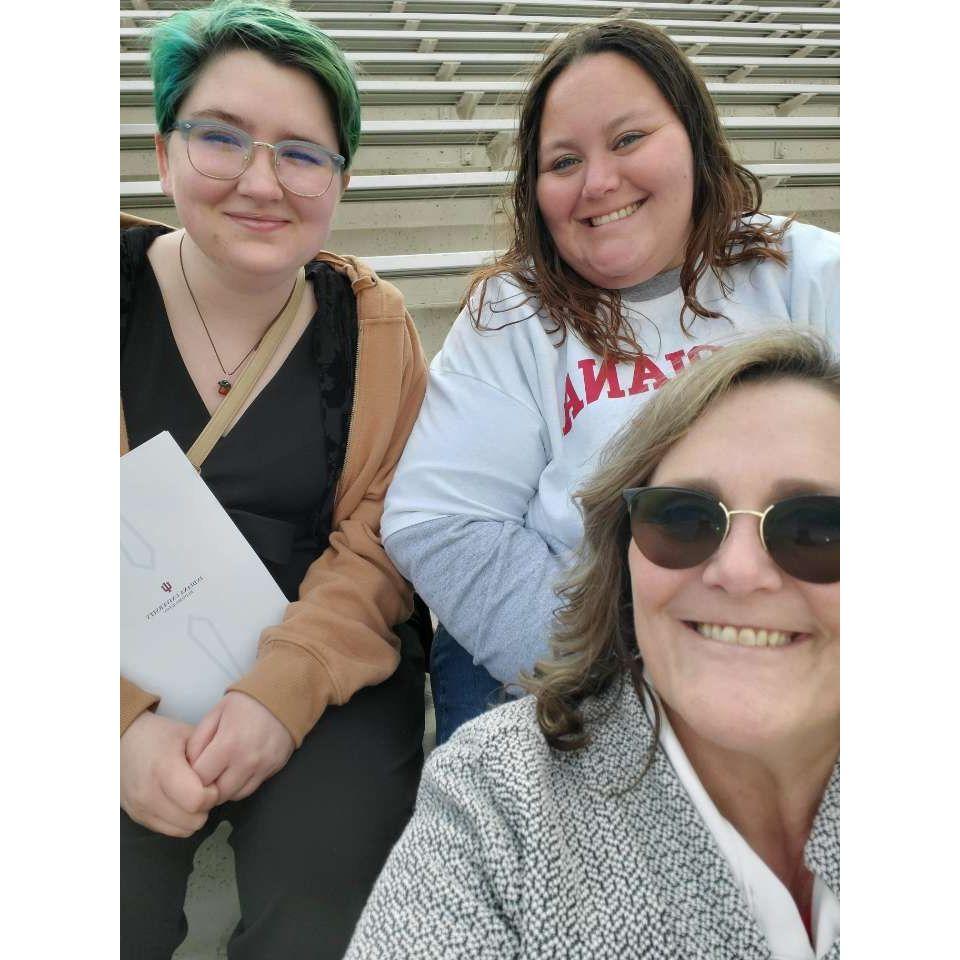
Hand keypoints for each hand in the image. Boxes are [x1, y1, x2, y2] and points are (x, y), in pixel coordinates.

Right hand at [120, 711, 219, 836]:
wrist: (122, 742)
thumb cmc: (159, 736)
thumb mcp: (188, 735)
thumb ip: (208, 754)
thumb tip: (225, 776)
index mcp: (163, 768)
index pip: (198, 800)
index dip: (212, 792)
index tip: (211, 780)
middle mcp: (148, 793)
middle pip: (193, 820)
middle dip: (205, 805)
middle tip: (203, 787)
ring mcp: (140, 808)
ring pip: (183, 830)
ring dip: (193, 815)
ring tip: (190, 793)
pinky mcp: (137, 817)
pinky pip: (170, 831)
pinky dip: (180, 820)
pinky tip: (178, 801)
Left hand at [186, 691, 294, 803]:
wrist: (284, 696)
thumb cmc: (246, 703)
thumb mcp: (215, 713)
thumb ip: (197, 740)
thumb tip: (189, 765)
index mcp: (228, 744)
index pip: (199, 779)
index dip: (190, 776)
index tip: (191, 768)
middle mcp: (246, 761)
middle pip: (216, 793)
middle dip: (205, 787)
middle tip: (203, 774)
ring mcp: (262, 768)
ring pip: (233, 796)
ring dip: (222, 789)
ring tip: (219, 773)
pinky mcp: (273, 770)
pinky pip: (249, 790)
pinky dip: (238, 786)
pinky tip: (235, 772)